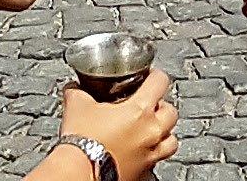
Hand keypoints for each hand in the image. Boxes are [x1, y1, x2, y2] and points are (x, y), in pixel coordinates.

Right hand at [53, 67, 178, 176]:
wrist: (82, 171)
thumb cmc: (84, 140)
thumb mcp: (77, 105)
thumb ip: (78, 91)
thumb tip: (74, 87)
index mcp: (140, 110)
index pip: (160, 82)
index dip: (155, 75)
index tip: (150, 75)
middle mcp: (151, 132)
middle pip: (172, 112)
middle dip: (162, 105)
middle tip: (149, 103)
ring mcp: (151, 154)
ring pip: (172, 140)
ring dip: (164, 132)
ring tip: (151, 129)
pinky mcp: (145, 172)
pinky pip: (158, 160)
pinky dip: (153, 154)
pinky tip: (139, 150)